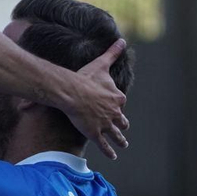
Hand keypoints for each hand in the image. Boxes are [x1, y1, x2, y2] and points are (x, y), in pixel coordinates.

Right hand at [59, 39, 128, 160]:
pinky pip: (105, 145)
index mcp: (117, 97)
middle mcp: (114, 112)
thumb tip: (122, 40)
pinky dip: (109, 151)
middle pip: (121, 120)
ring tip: (123, 144)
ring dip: (120, 140)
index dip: (117, 104)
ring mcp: (106, 124)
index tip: (115, 105)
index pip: (120, 102)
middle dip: (122, 123)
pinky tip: (113, 156)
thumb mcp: (101, 63)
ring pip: (116, 134)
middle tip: (123, 127)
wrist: (73, 91)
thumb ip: (113, 52)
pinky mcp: (95, 133)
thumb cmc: (85, 77)